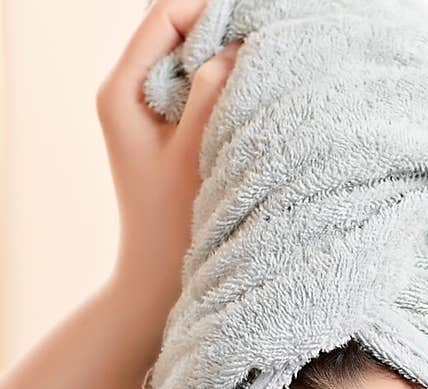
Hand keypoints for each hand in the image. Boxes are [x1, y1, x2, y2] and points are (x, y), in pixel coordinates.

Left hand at [97, 1, 241, 321]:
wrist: (157, 289)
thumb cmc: (172, 233)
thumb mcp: (196, 156)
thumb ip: (215, 95)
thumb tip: (241, 47)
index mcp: (122, 92)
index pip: (166, 16)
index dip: (213, 10)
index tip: (259, 21)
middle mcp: (131, 95)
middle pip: (182, 35)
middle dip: (227, 35)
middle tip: (273, 45)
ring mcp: (152, 116)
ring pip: (196, 65)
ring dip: (232, 68)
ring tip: (270, 77)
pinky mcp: (172, 137)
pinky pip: (203, 96)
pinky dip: (230, 94)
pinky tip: (257, 107)